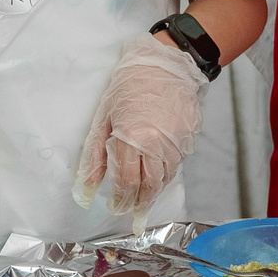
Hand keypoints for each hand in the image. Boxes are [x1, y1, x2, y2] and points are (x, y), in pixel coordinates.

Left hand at [75, 32, 203, 217]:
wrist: (164, 62)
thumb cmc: (129, 85)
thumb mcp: (103, 119)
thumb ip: (94, 157)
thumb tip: (87, 190)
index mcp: (133, 138)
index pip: (128, 183)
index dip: (122, 200)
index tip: (117, 207)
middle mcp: (158, 144)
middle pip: (150, 186)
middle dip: (140, 202)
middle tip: (134, 213)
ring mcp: (178, 140)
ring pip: (166, 177)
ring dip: (154, 190)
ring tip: (144, 197)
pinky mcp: (191, 136)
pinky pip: (178, 162)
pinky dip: (167, 172)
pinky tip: (158, 172)